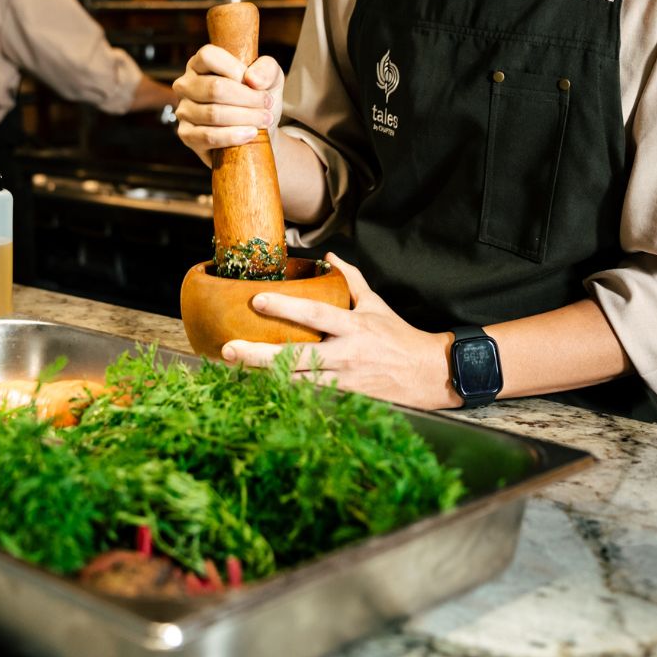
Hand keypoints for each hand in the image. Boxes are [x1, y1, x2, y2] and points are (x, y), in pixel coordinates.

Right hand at [172, 45, 284, 166]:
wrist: (255, 133)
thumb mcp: (269, 78)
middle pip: (215, 88)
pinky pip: (208, 136)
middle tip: (267, 104)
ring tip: (265, 119)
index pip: (208, 56)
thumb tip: (252, 79)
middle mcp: (186, 85)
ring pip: (213, 113)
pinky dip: (233, 136)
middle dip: (248, 98)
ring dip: (245, 117)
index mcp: (199, 64)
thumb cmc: (257, 100)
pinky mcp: (187, 136)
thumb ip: (267, 69)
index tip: (257, 84)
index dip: (236, 69)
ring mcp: (184, 111)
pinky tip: (251, 133)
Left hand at [220, 253, 461, 409]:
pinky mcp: (346, 400)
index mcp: (353, 326)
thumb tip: (330, 256)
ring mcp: (345, 381)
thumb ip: (351, 280)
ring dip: (263, 379)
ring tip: (231, 372)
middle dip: (258, 355)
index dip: (285, 306)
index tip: (256, 299)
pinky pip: (309, 399)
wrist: (429, 375)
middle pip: (295, 356)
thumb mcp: (376, 304)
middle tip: (227, 349)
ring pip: (296, 383)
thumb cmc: (399, 337)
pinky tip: (259, 391)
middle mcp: (346, 355)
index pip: (315, 313)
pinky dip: (285, 395)